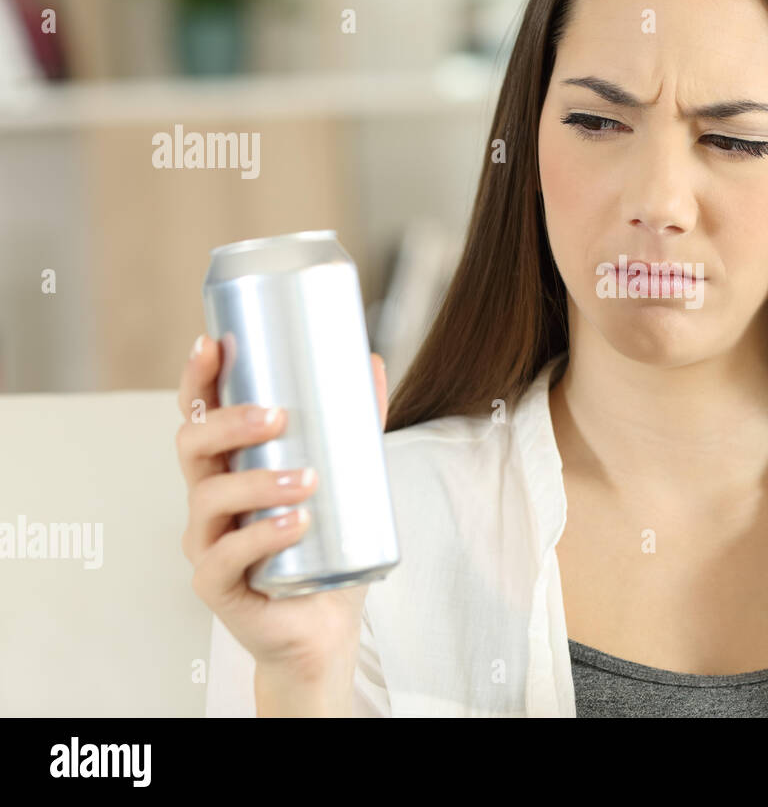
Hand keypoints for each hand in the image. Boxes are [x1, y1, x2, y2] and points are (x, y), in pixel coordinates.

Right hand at [176, 334, 389, 693]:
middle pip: (192, 447)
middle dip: (229, 423)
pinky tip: (294, 524)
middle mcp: (209, 501)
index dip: (198, 379)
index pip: (200, 414)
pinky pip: (224, 556)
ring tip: (308, 480)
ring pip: (210, 499)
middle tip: (278, 416)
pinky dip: (260, 536)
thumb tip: (371, 360)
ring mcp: (207, 542)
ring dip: (258, 482)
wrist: (325, 625)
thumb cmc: (325, 548)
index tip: (214, 344)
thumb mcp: (347, 478)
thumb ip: (356, 423)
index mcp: (229, 467)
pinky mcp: (216, 585)